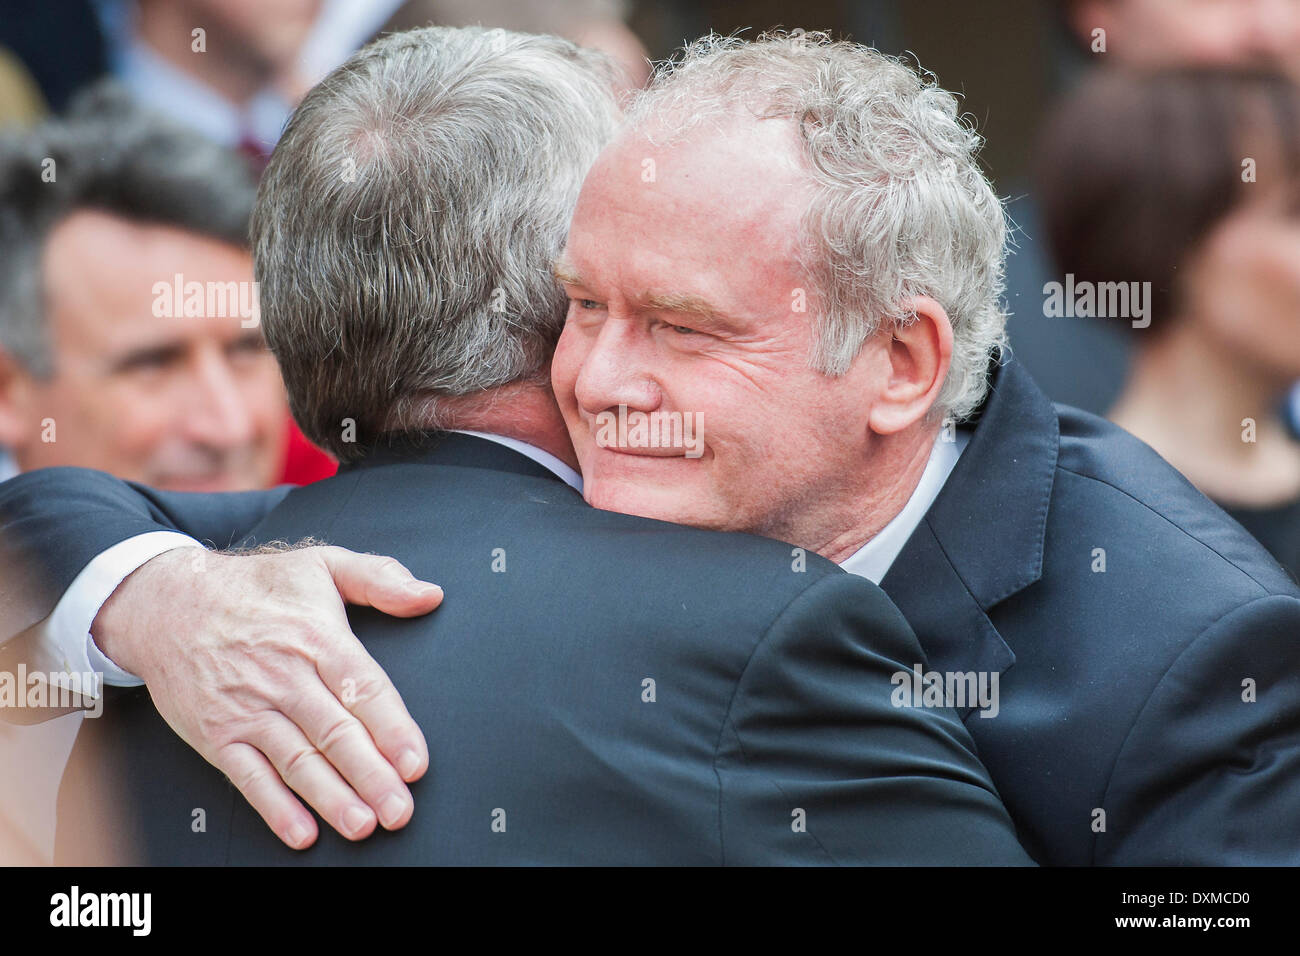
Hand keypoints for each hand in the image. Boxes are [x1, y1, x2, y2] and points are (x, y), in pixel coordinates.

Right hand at [91, 544, 442, 849]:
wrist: (166, 603)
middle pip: (335, 733)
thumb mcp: (322, 563)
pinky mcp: (218, 734)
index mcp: (317, 637)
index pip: (362, 688)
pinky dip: (275, 807)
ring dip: (331, 797)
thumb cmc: (253, 588)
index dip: (391, 728)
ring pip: (297, 760)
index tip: (415, 762)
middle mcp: (283, 677)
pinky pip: (249, 777)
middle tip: (399, 809)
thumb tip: (429, 595)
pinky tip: (301, 830)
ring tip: (362, 824)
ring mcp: (248, 709)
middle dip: (371, 776)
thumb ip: (381, 578)